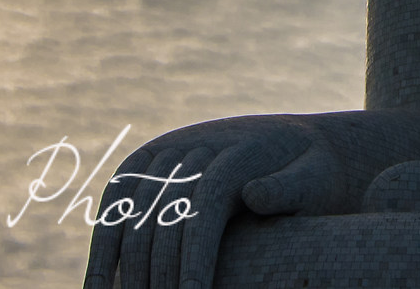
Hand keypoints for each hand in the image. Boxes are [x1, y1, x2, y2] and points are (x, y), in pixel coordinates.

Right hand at [83, 115, 351, 288]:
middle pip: (165, 218)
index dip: (195, 260)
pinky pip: (114, 209)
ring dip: (128, 272)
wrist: (294, 144)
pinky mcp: (144, 164)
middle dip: (161, 277)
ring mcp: (165, 152)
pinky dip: (102, 252)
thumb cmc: (311, 175)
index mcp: (236, 151)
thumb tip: (252, 194)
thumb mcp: (316, 179)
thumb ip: (291, 188)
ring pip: (134, 217)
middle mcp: (195, 146)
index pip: (205, 207)